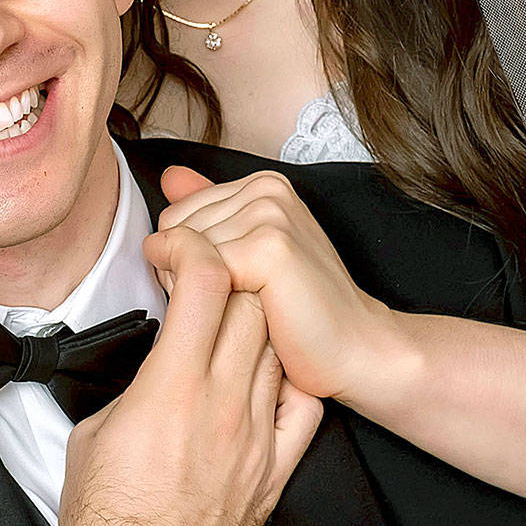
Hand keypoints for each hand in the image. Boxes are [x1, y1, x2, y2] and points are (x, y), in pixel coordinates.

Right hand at [57, 227, 322, 525]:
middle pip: (251, 302)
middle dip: (224, 277)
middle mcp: (222, 406)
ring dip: (253, 324)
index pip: (205, 280)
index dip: (189, 247)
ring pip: (277, 346)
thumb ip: (128, 381)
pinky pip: (302, 405)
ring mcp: (257, 438)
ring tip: (225, 330)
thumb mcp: (91, 431)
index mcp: (170, 390)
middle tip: (197, 284)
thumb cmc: (105, 525)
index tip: (170, 251)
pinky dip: (285, 379)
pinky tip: (262, 377)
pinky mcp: (275, 471)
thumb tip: (140, 354)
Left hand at [153, 165, 404, 405]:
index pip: (176, 216)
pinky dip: (215, 304)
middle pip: (175, 231)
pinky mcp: (272, 248)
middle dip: (187, 277)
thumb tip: (170, 177)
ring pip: (185, 253)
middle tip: (238, 302)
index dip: (183, 263)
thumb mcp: (251, 252)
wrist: (355, 349)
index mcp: (262, 185)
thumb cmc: (303, 312)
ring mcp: (271, 215)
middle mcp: (266, 190)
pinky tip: (251, 316)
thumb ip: (209, 210)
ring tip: (247, 309)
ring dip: (200, 294)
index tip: (228, 287)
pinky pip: (203, 272)